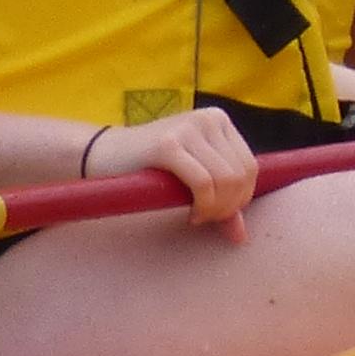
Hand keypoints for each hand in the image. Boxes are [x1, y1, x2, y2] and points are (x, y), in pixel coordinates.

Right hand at [84, 105, 257, 233]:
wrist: (104, 156)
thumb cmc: (150, 168)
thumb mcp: (193, 177)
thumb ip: (220, 200)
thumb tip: (241, 236)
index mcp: (218, 119)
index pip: (250, 166)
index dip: (241, 198)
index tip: (218, 213)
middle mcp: (207, 118)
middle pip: (241, 175)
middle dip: (228, 206)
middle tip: (205, 218)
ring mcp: (187, 128)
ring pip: (226, 181)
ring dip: (215, 209)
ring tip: (197, 216)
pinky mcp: (167, 145)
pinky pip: (203, 184)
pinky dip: (203, 206)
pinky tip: (191, 214)